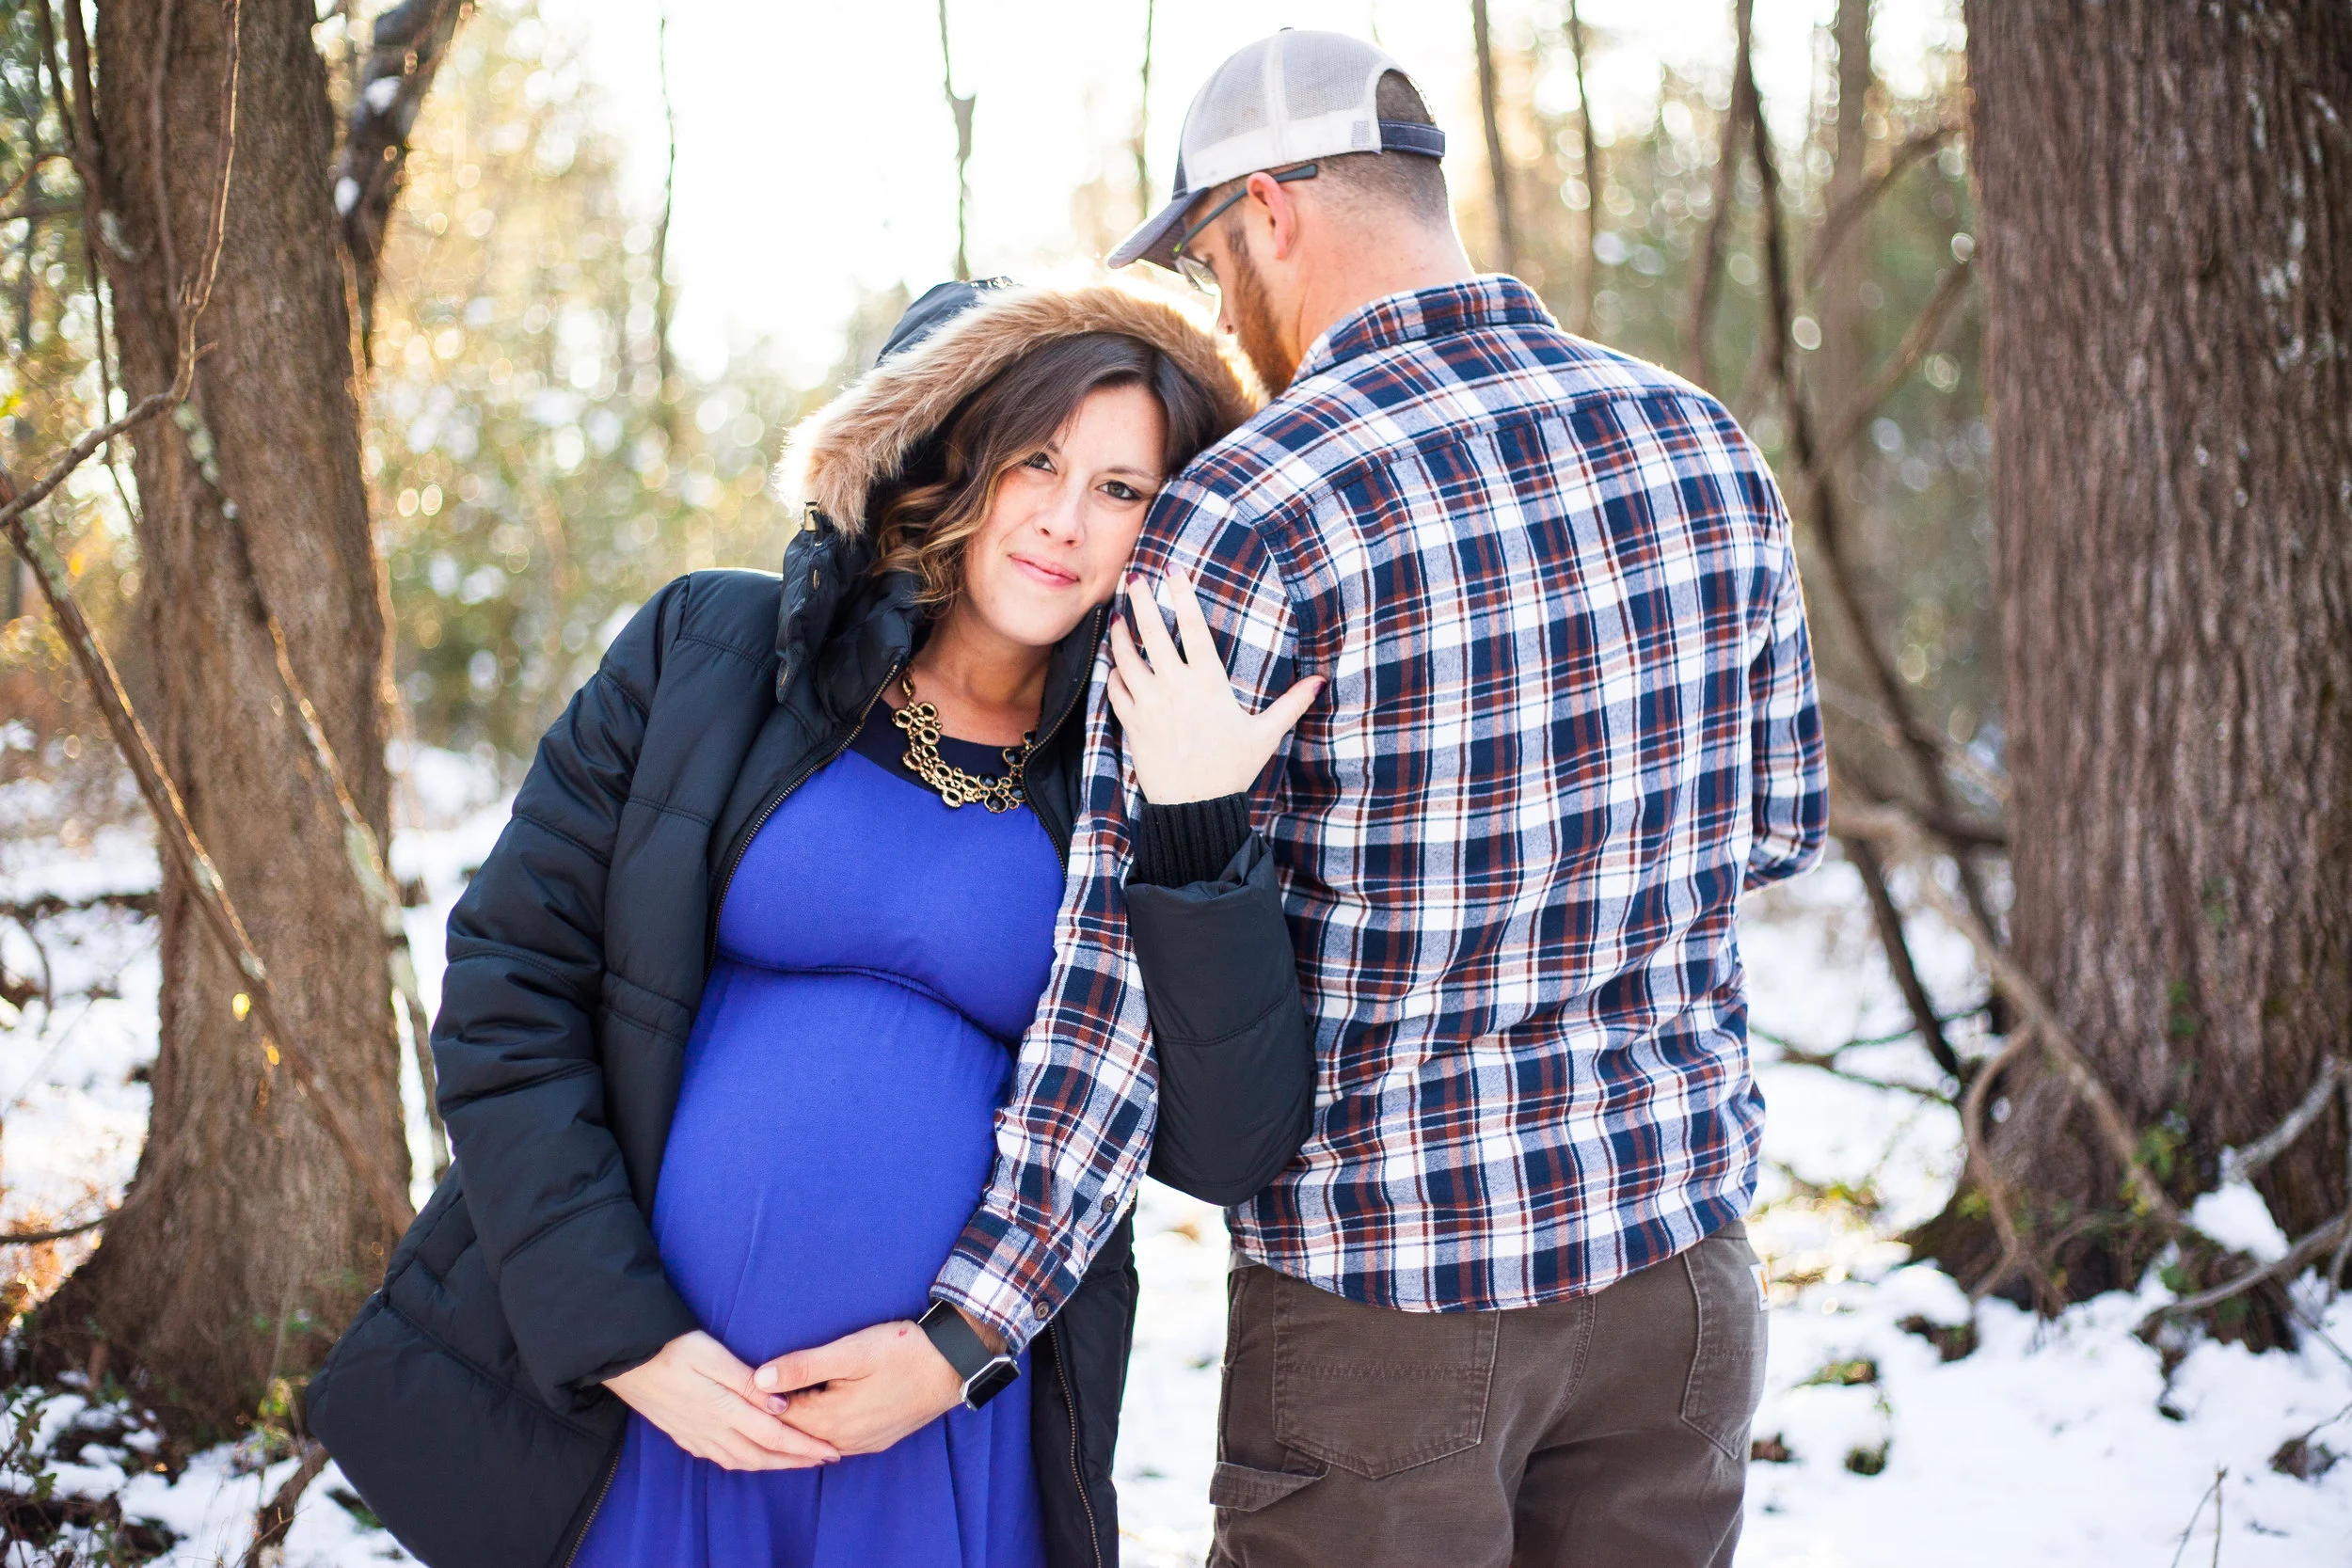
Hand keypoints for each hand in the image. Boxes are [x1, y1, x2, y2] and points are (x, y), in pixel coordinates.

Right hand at [602, 1330, 839, 1470]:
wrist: (624, 1358)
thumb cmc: (672, 1347)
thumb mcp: (712, 1355)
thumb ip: (747, 1382)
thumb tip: (782, 1406)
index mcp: (723, 1410)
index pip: (774, 1436)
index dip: (804, 1447)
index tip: (831, 1451)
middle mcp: (711, 1430)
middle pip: (762, 1455)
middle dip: (795, 1460)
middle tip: (824, 1460)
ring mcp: (696, 1436)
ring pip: (742, 1461)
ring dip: (772, 1464)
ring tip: (796, 1461)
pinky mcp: (683, 1434)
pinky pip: (721, 1458)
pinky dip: (745, 1462)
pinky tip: (752, 1457)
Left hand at [751, 1319, 967, 1455]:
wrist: (954, 1365)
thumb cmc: (903, 1352)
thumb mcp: (851, 1351)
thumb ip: (803, 1366)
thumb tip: (758, 1380)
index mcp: (831, 1419)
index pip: (779, 1416)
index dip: (758, 1399)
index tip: (738, 1382)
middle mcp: (842, 1441)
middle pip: (794, 1433)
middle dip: (772, 1415)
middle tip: (749, 1396)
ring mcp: (861, 1444)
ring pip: (814, 1440)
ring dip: (796, 1424)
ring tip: (776, 1404)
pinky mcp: (874, 1440)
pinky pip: (835, 1441)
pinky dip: (817, 1430)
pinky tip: (812, 1415)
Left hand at [1105, 572, 1323, 804]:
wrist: (1195, 806)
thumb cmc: (1232, 769)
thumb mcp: (1265, 734)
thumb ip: (1291, 704)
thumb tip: (1319, 682)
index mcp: (1208, 682)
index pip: (1194, 627)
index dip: (1182, 595)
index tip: (1172, 570)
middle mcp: (1175, 686)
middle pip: (1153, 632)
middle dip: (1140, 600)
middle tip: (1132, 578)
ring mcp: (1150, 703)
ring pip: (1126, 657)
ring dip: (1120, 634)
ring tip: (1116, 618)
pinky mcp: (1132, 723)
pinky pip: (1115, 689)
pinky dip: (1113, 673)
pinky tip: (1113, 665)